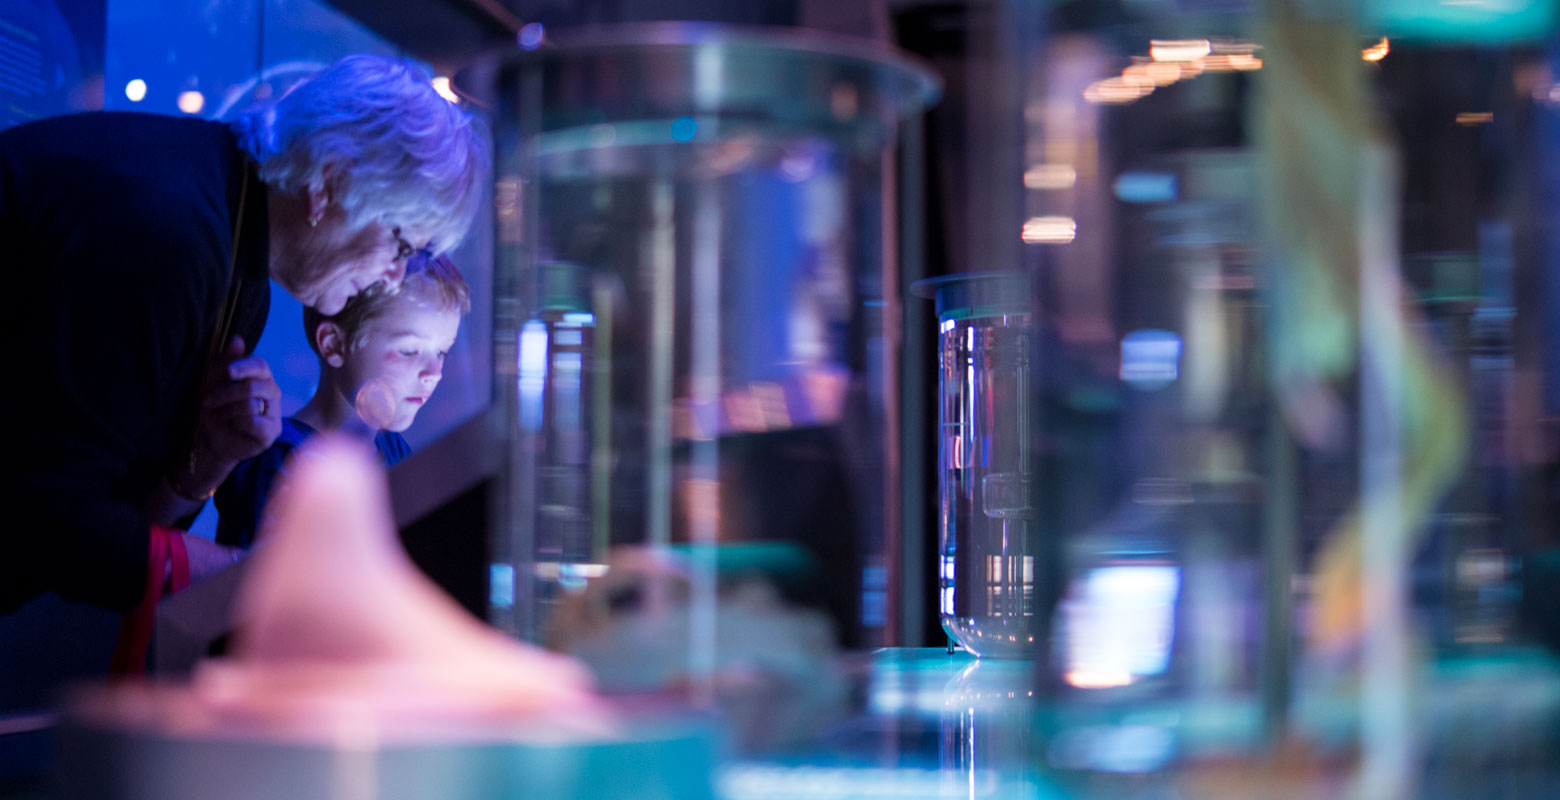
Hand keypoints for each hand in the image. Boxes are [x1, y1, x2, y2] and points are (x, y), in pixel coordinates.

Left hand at [184, 336, 281, 491]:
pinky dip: (236, 424)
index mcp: (260, 377)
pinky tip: (232, 427)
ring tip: (216, 416)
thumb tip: (237, 339)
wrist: (210, 439)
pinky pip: (254, 423)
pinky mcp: (272, 432)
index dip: (244, 366)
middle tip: (206, 402)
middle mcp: (272, 392)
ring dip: (225, 411)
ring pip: (251, 405)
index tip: (227, 372)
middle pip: (253, 386)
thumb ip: (225, 361)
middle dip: (224, 394)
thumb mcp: (213, 382)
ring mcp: (274, 413)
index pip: (260, 366)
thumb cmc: (213, 407)